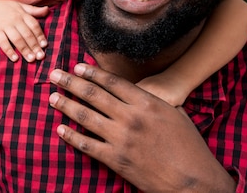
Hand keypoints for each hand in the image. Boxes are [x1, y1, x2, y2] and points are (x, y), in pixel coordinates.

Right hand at [0, 0, 48, 61]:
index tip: (44, 45)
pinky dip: (9, 50)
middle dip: (34, 46)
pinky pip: (2, 41)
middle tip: (40, 57)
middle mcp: (14, 19)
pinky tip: (14, 58)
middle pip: (27, 34)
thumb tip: (47, 10)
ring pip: (17, 39)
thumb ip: (33, 10)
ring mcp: (4, 25)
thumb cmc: (4, 8)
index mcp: (22, 14)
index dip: (40, 35)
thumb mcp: (19, 6)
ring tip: (31, 59)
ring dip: (24, 49)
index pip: (34, 25)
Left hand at [48, 64, 235, 191]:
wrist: (194, 180)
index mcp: (146, 103)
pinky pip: (87, 145)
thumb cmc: (189, 147)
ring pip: (85, 117)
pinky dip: (71, 136)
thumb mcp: (175, 114)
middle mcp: (131, 117)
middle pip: (93, 94)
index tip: (76, 66)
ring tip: (52, 97)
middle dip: (70, 82)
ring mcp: (121, 139)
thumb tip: (135, 91)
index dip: (91, 72)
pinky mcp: (116, 159)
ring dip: (66, 105)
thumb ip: (152, 101)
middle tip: (54, 75)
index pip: (112, 82)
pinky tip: (60, 129)